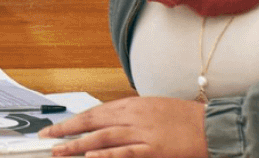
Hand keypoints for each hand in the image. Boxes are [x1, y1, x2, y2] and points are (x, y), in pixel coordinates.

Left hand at [42, 96, 207, 157]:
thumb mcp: (152, 108)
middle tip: (46, 139)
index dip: (72, 121)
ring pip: (102, 138)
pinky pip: (125, 153)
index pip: (94, 113)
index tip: (55, 128)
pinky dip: (106, 155)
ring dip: (77, 145)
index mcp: (131, 105)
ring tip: (58, 151)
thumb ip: (129, 115)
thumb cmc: (184, 118)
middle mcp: (132, 116)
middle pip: (92, 123)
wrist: (212, 125)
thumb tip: (106, 122)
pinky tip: (90, 157)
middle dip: (66, 131)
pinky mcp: (154, 149)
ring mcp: (142, 133)